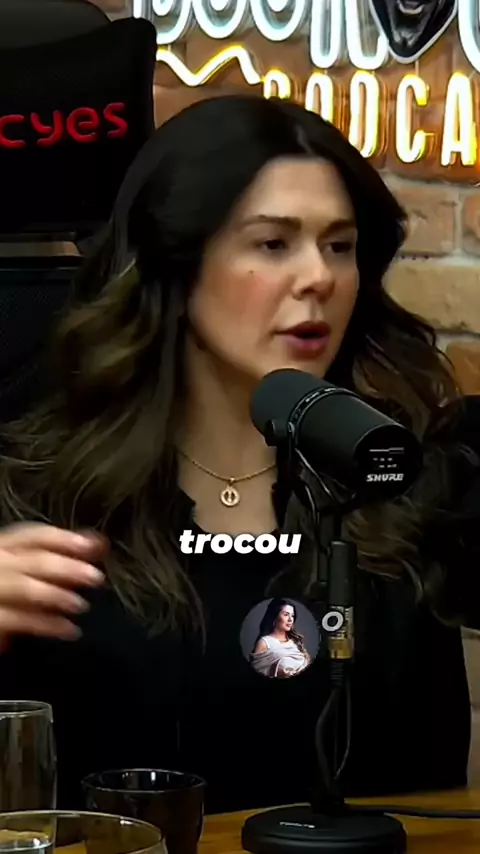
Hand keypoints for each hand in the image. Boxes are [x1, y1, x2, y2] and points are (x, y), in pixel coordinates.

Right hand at [0, 523, 106, 643]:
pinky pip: (21, 620)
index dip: (66, 540)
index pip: (35, 536)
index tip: (93, 546)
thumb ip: (59, 553)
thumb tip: (100, 544)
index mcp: (4, 545)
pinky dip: (48, 625)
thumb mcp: (27, 566)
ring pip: (27, 589)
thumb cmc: (8, 588)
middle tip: (96, 577)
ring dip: (58, 596)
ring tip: (81, 605)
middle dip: (69, 568)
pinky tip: (70, 630)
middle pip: (35, 561)